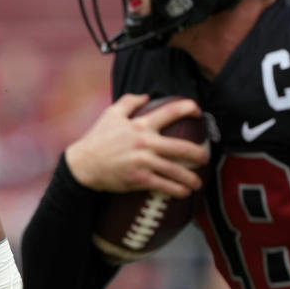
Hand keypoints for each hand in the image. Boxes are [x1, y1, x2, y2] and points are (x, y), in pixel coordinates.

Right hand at [65, 94, 208, 197]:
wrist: (84, 164)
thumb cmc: (97, 138)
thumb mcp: (110, 114)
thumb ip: (129, 101)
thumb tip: (146, 96)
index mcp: (140, 125)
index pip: (169, 112)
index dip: (187, 108)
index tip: (198, 111)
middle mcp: (145, 143)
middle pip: (182, 147)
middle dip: (199, 154)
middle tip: (205, 158)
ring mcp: (143, 162)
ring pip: (176, 170)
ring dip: (191, 178)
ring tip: (198, 182)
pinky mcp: (139, 178)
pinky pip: (164, 185)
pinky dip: (177, 190)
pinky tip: (184, 192)